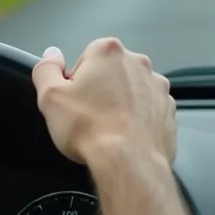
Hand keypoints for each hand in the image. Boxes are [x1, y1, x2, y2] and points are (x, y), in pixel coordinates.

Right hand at [31, 37, 175, 164]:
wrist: (129, 162)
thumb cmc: (90, 128)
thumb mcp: (50, 96)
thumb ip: (46, 69)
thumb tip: (51, 55)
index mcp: (109, 52)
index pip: (85, 58)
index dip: (75, 82)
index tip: (73, 101)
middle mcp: (138, 63)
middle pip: (110, 72)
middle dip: (99, 90)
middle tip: (88, 116)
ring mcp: (157, 87)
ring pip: (131, 91)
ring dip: (120, 104)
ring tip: (107, 129)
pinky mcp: (168, 110)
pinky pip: (148, 110)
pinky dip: (137, 120)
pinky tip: (125, 136)